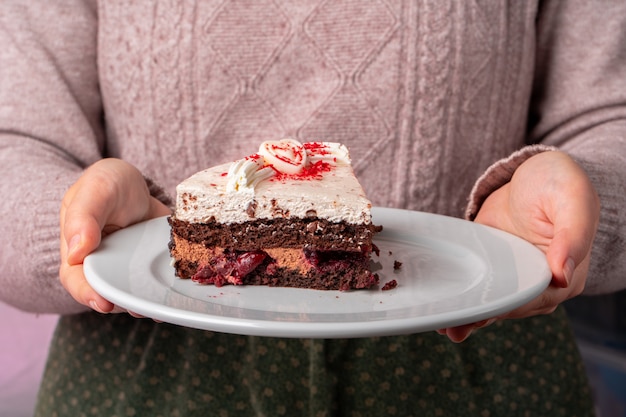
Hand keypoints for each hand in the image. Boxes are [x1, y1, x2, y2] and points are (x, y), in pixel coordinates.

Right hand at [60, 158, 171, 314]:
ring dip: (149, 301)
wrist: (135, 184)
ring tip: (163, 306)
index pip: (76, 279)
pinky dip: (171, 287)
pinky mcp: (153, 266)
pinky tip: (182, 291)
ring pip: (137, 291)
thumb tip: (76, 253)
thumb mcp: (95, 190)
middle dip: (125, 304)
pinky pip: (161, 280)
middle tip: (141, 309)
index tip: (103, 303)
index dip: (87, 294)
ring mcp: (131, 269)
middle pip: (110, 292)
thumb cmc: (106, 184)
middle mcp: (104, 267)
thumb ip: (83, 218)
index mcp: (78, 253)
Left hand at [439, 151, 599, 341]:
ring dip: (469, 316)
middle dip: (481, 318)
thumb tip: (562, 274)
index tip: (482, 315)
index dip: (507, 309)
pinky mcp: (493, 268)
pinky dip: (463, 298)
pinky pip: (478, 287)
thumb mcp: (572, 201)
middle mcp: (540, 284)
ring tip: (442, 326)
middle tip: (451, 328)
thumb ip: (572, 237)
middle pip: (509, 307)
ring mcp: (514, 277)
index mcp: (566, 276)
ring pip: (492, 303)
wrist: (534, 173)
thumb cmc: (559, 183)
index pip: (533, 299)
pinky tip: (441, 309)